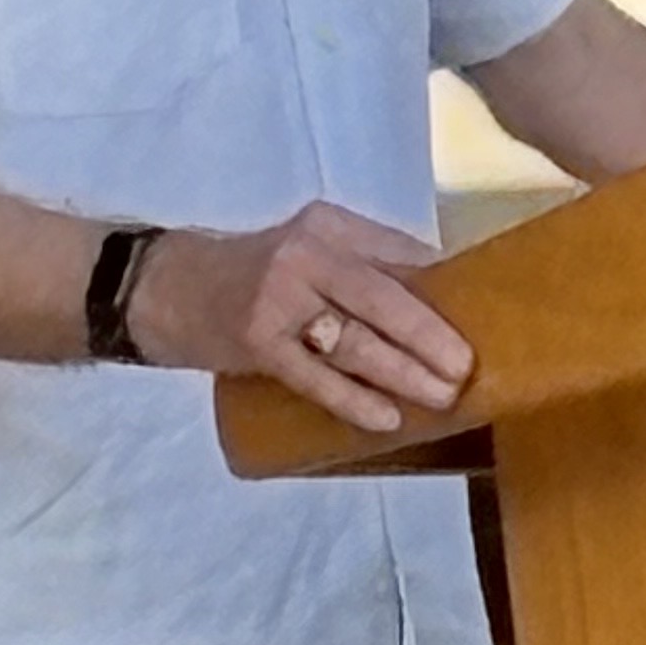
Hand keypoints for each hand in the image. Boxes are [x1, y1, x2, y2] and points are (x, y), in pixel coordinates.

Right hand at [126, 203, 473, 437]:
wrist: (161, 287)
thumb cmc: (250, 277)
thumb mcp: (306, 253)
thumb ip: (362, 270)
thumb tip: (439, 309)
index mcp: (329, 225)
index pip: (401, 255)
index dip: (445, 289)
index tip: (484, 319)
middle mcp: (306, 252)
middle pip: (385, 298)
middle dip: (432, 337)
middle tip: (468, 368)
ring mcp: (279, 298)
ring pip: (356, 341)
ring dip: (404, 373)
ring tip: (442, 397)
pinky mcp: (256, 342)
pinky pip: (316, 377)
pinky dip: (354, 399)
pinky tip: (387, 418)